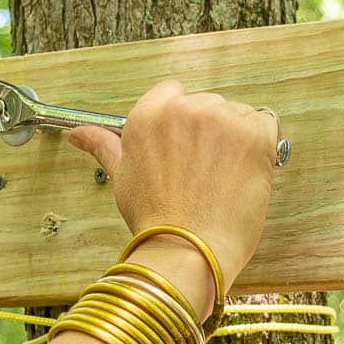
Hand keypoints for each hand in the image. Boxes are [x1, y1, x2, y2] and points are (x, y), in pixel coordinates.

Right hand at [67, 80, 279, 308]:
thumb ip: (104, 146)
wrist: (189, 251)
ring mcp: (221, 118)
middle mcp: (184, 108)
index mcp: (147, 114)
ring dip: (237, 141)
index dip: (183, 124)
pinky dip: (263, 148)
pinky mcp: (254, 133)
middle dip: (211, 134)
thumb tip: (77, 133)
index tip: (186, 150)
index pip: (173, 93)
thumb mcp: (123, 178)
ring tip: (224, 180)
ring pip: (238, 115)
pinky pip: (266, 125)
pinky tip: (246, 175)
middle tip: (204, 174)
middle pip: (208, 104)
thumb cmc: (155, 220)